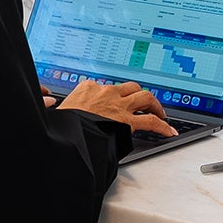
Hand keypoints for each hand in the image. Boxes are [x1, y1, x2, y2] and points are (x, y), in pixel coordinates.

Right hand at [54, 78, 176, 140]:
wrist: (64, 135)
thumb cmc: (59, 125)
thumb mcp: (58, 110)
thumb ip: (63, 105)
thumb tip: (54, 106)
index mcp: (87, 88)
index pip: (105, 88)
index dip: (113, 96)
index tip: (115, 102)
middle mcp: (106, 92)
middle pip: (129, 87)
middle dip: (139, 94)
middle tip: (144, 103)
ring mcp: (118, 105)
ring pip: (144, 97)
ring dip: (154, 104)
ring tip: (160, 112)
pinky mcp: (127, 121)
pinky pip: (150, 121)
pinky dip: (162, 126)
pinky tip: (168, 131)